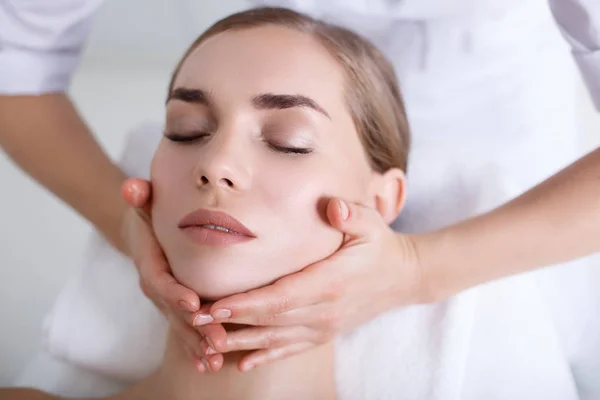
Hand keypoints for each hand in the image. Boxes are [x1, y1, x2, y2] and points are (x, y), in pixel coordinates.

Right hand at [121, 178, 223, 371]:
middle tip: (218, 342)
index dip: (174, 292)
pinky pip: (184, 329)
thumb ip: (139, 194)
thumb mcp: (144, 200)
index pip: (160, 280)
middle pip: (173, 311)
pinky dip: (195, 348)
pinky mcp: (174, 307)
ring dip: (197, 344)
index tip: (194, 303)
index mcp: (149, 261)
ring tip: (216, 362)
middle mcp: (155, 286)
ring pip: (180, 326)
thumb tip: (132, 187)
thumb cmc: (150, 212)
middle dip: (195, 328)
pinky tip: (209, 366)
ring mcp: (164, 300)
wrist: (143, 232)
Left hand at [194, 199, 423, 371]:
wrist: (404, 277)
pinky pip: (291, 348)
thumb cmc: (381, 245)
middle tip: (196, 322)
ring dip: (242, 343)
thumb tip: (333, 208)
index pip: (281, 297)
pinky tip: (244, 363)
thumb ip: (351, 214)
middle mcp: (325, 310)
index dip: (247, 304)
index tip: (216, 306)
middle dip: (232, 323)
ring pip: (276, 339)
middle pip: (271, 320)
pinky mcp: (326, 332)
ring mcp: (325, 325)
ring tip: (208, 346)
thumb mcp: (372, 223)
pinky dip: (267, 356)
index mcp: (330, 282)